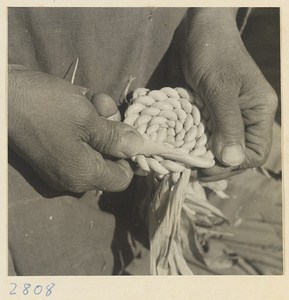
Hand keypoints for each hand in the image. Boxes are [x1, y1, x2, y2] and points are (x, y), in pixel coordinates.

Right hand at [8, 65, 142, 191]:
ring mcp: (63, 163)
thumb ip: (115, 138)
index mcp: (83, 175)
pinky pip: (81, 139)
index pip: (122, 177)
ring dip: (101, 120)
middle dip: (113, 130)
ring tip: (92, 99)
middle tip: (106, 108)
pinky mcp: (55, 149)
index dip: (130, 156)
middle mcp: (73, 175)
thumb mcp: (87, 119)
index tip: (129, 132)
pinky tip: (82, 101)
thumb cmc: (46, 107)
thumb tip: (139, 147)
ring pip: (96, 145)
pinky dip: (86, 121)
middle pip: (110, 159)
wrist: (3, 94)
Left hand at [180, 8, 277, 180]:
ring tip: (182, 161)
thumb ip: (228, 123)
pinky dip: (193, 144)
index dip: (232, 166)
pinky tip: (180, 147)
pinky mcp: (209, 114)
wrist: (198, 31)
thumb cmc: (213, 53)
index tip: (205, 168)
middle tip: (190, 168)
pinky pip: (204, 136)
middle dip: (214, 165)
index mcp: (258, 113)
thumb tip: (232, 160)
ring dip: (201, 156)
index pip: (255, 154)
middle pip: (235, 155)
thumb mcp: (220, 88)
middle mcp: (245, 119)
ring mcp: (226, 117)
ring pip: (217, 148)